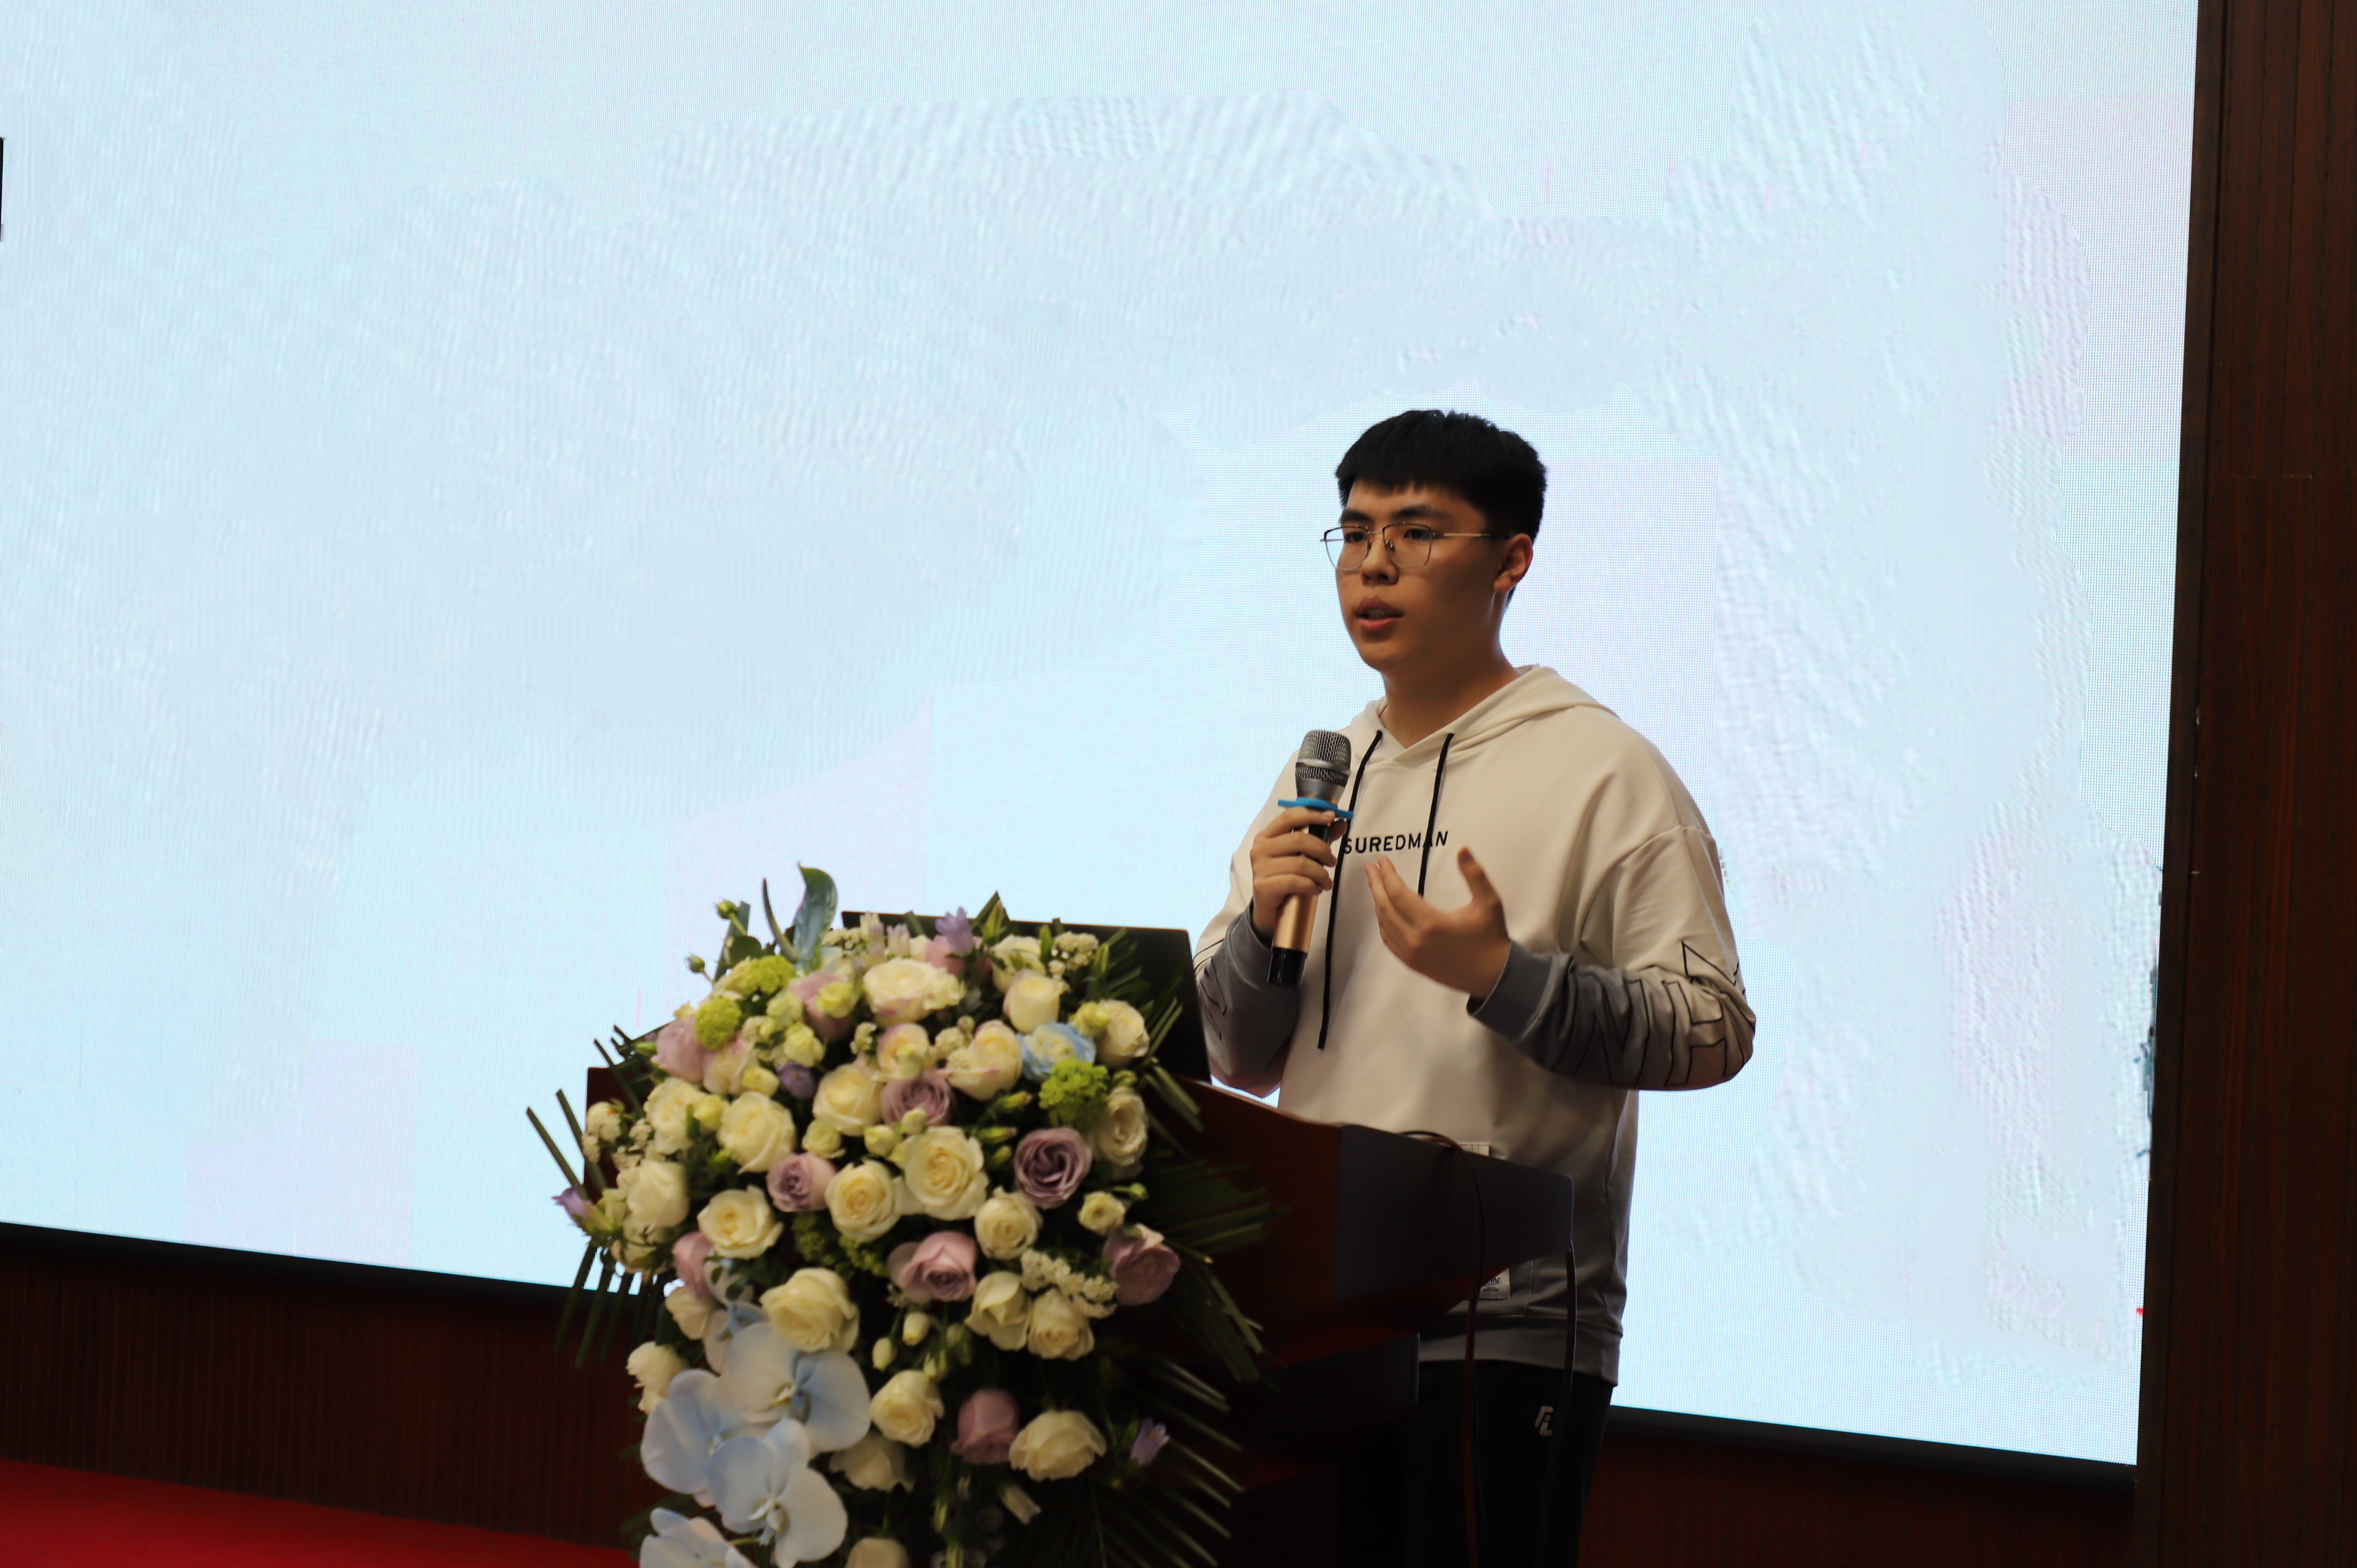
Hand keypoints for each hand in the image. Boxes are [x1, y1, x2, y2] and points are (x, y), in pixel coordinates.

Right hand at [1248, 806, 1340, 940]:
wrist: (1267, 909)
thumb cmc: (1284, 877)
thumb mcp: (1299, 855)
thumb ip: (1319, 838)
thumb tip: (1341, 823)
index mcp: (1266, 836)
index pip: (1289, 817)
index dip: (1312, 814)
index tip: (1331, 816)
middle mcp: (1260, 849)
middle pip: (1299, 840)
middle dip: (1322, 850)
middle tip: (1332, 862)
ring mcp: (1260, 868)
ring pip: (1301, 863)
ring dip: (1320, 874)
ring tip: (1326, 882)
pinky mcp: (1263, 886)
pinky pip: (1296, 882)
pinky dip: (1312, 886)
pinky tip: (1316, 890)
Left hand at [1364, 847, 1512, 999]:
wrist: (1493, 977)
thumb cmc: (1491, 938)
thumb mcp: (1489, 903)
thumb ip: (1475, 874)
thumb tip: (1462, 849)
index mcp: (1432, 924)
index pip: (1398, 894)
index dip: (1388, 875)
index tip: (1381, 860)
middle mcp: (1416, 941)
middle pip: (1385, 908)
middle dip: (1375, 885)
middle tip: (1370, 867)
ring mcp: (1412, 955)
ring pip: (1384, 925)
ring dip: (1378, 902)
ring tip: (1376, 884)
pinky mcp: (1412, 964)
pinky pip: (1389, 941)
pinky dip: (1383, 923)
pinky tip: (1384, 911)